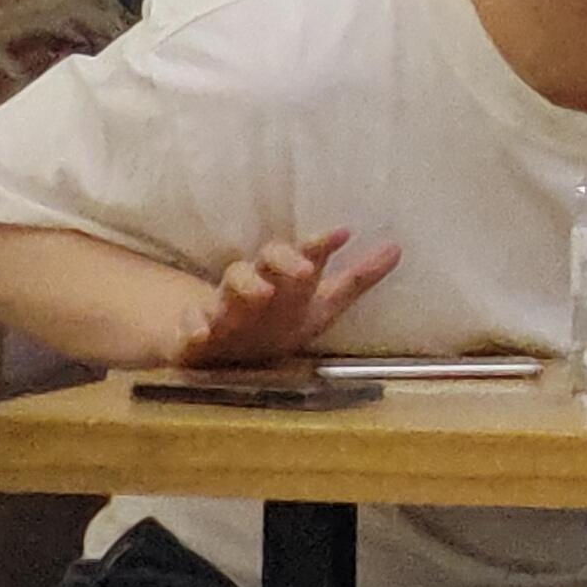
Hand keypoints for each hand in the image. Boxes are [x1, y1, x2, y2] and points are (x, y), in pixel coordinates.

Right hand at [172, 229, 401, 367]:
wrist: (223, 352)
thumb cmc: (279, 321)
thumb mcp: (321, 305)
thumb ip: (357, 279)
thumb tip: (397, 248)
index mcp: (286, 279)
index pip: (305, 252)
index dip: (322, 243)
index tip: (345, 233)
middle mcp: (256, 287)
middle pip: (264, 261)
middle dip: (282, 260)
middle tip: (305, 269)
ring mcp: (223, 307)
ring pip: (228, 286)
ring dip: (244, 285)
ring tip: (261, 292)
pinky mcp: (194, 335)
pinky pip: (189, 328)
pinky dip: (193, 328)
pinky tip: (201, 333)